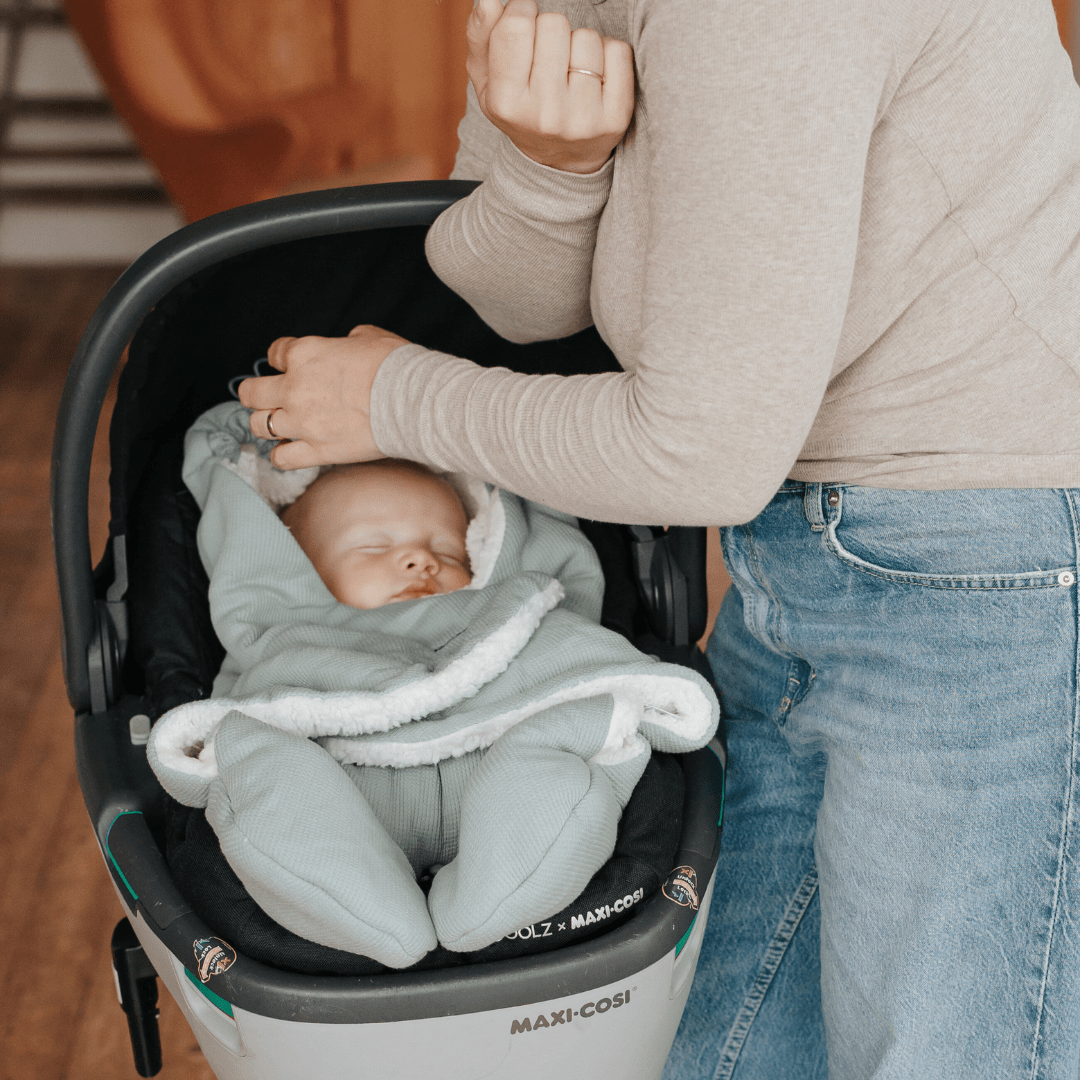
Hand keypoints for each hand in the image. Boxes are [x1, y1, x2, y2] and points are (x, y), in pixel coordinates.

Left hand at [237, 325, 407, 468]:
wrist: (414, 402)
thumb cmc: (396, 367)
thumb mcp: (370, 337)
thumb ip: (348, 340)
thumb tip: (349, 344)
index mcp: (304, 354)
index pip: (275, 353)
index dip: (281, 359)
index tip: (288, 365)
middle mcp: (295, 388)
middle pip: (251, 392)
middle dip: (256, 393)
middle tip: (266, 396)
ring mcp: (303, 422)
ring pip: (258, 425)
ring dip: (265, 423)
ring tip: (279, 424)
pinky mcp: (317, 450)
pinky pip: (281, 458)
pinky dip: (281, 454)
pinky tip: (290, 450)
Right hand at [467, 0, 634, 173]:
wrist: (558, 163)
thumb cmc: (522, 109)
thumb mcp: (489, 81)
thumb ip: (481, 37)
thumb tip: (487, 0)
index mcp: (507, 103)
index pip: (516, 26)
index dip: (522, 11)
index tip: (525, 25)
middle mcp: (545, 114)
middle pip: (554, 24)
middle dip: (551, 30)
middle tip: (549, 58)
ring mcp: (583, 118)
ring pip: (587, 36)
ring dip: (580, 43)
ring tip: (571, 71)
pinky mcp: (615, 118)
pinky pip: (618, 51)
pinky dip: (608, 54)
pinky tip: (595, 78)